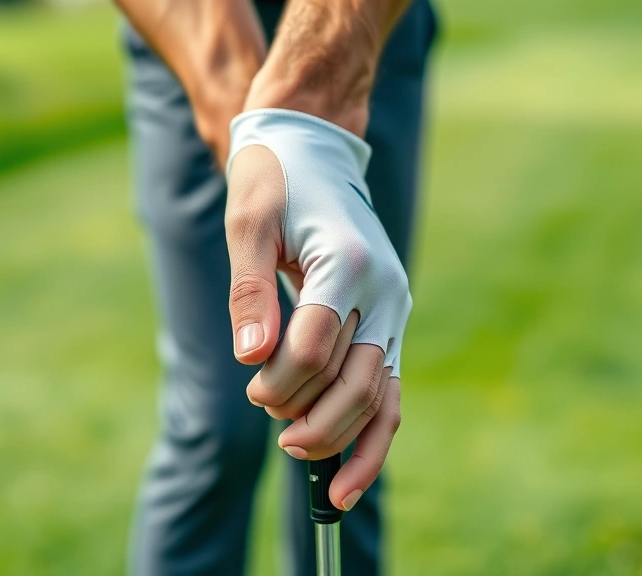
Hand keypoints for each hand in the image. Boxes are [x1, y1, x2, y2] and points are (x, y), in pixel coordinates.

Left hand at [224, 109, 410, 510]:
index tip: (252, 382)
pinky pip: (387, 392)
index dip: (278, 379)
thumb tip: (253, 361)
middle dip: (307, 415)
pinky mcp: (388, 325)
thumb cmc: (274, 181)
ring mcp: (393, 310)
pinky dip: (374, 438)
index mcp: (350, 261)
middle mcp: (384, 291)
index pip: (315, 346)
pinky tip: (347, 482)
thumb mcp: (248, 222)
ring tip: (305, 459)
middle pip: (353, 382)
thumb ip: (250, 291)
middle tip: (268, 415)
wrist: (316, 150)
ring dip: (341, 437)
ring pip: (380, 396)